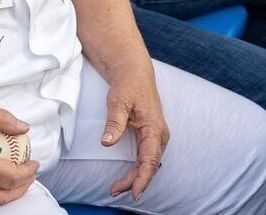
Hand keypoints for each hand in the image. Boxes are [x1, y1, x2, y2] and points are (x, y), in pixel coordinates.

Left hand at [101, 63, 168, 200]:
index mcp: (154, 128)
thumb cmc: (127, 85)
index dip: (142, 178)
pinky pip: (146, 157)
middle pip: (149, 165)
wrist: (133, 72)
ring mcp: (155, 136)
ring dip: (135, 177)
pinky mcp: (150, 136)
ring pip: (148, 163)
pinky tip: (127, 177)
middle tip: (114, 191)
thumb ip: (114, 123)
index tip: (134, 192)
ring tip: (117, 188)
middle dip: (134, 181)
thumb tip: (107, 143)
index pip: (150, 160)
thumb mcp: (118, 102)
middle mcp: (159, 135)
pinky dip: (138, 169)